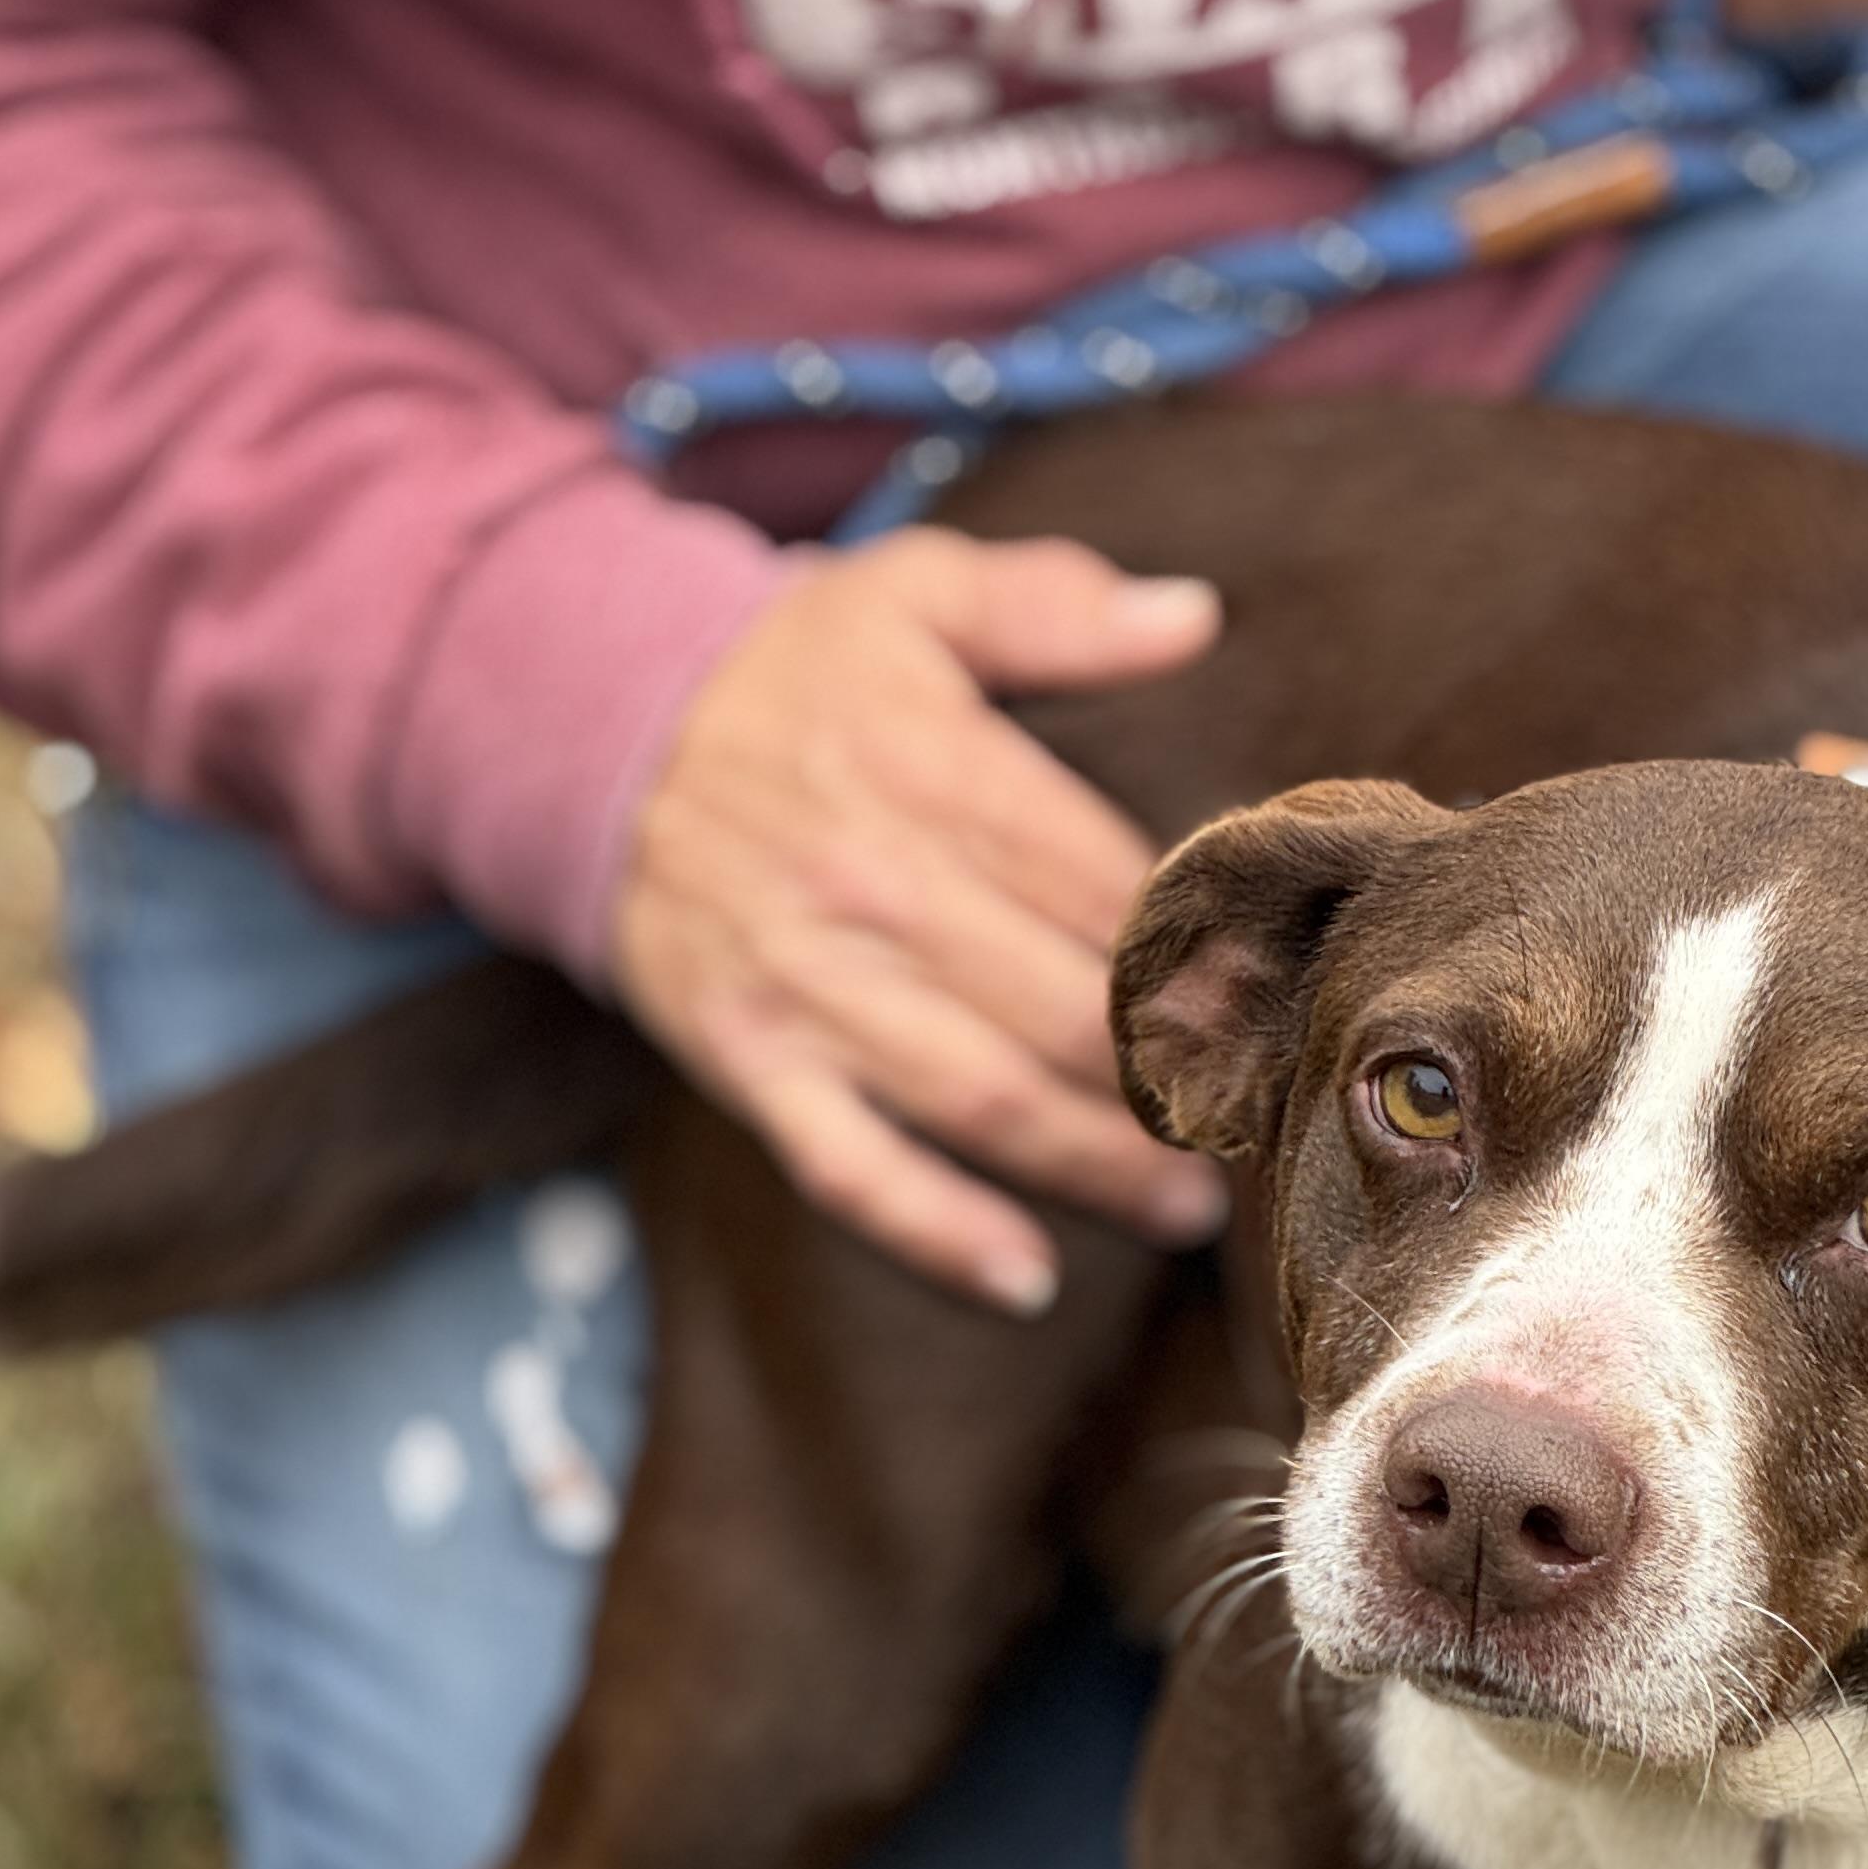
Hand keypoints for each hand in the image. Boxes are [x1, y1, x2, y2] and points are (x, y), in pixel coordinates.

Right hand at [612, 526, 1229, 1312]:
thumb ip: (1055, 606)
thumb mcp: (912, 592)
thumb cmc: (784, 672)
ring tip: (1189, 1208)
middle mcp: (876, 887)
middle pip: (1066, 1010)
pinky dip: (940, 1232)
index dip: (1204, 954)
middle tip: (1261, 1121)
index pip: (1108, 885)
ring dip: (1098, 1169)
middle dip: (1176, 1078)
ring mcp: (810, 988)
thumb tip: (1194, 616)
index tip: (1280, 998)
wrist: (587, 733)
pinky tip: (1026, 1276)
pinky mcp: (752, 1062)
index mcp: (936, 770)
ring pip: (986, 1101)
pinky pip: (854, 1170)